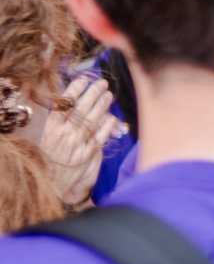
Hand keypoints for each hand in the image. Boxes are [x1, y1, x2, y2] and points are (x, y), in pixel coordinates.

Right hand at [38, 76, 121, 204]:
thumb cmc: (55, 158)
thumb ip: (63, 123)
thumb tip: (80, 102)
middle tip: (102, 83)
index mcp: (52, 128)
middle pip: (80, 108)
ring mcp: (77, 143)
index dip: (73, 90)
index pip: (63, 104)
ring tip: (109, 95)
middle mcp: (64, 133)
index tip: (83, 79)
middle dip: (92, 94)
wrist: (57, 183)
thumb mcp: (52, 138)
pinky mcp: (89, 152)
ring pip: (92, 119)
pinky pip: (101, 134)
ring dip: (102, 105)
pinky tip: (112, 117)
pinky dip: (107, 125)